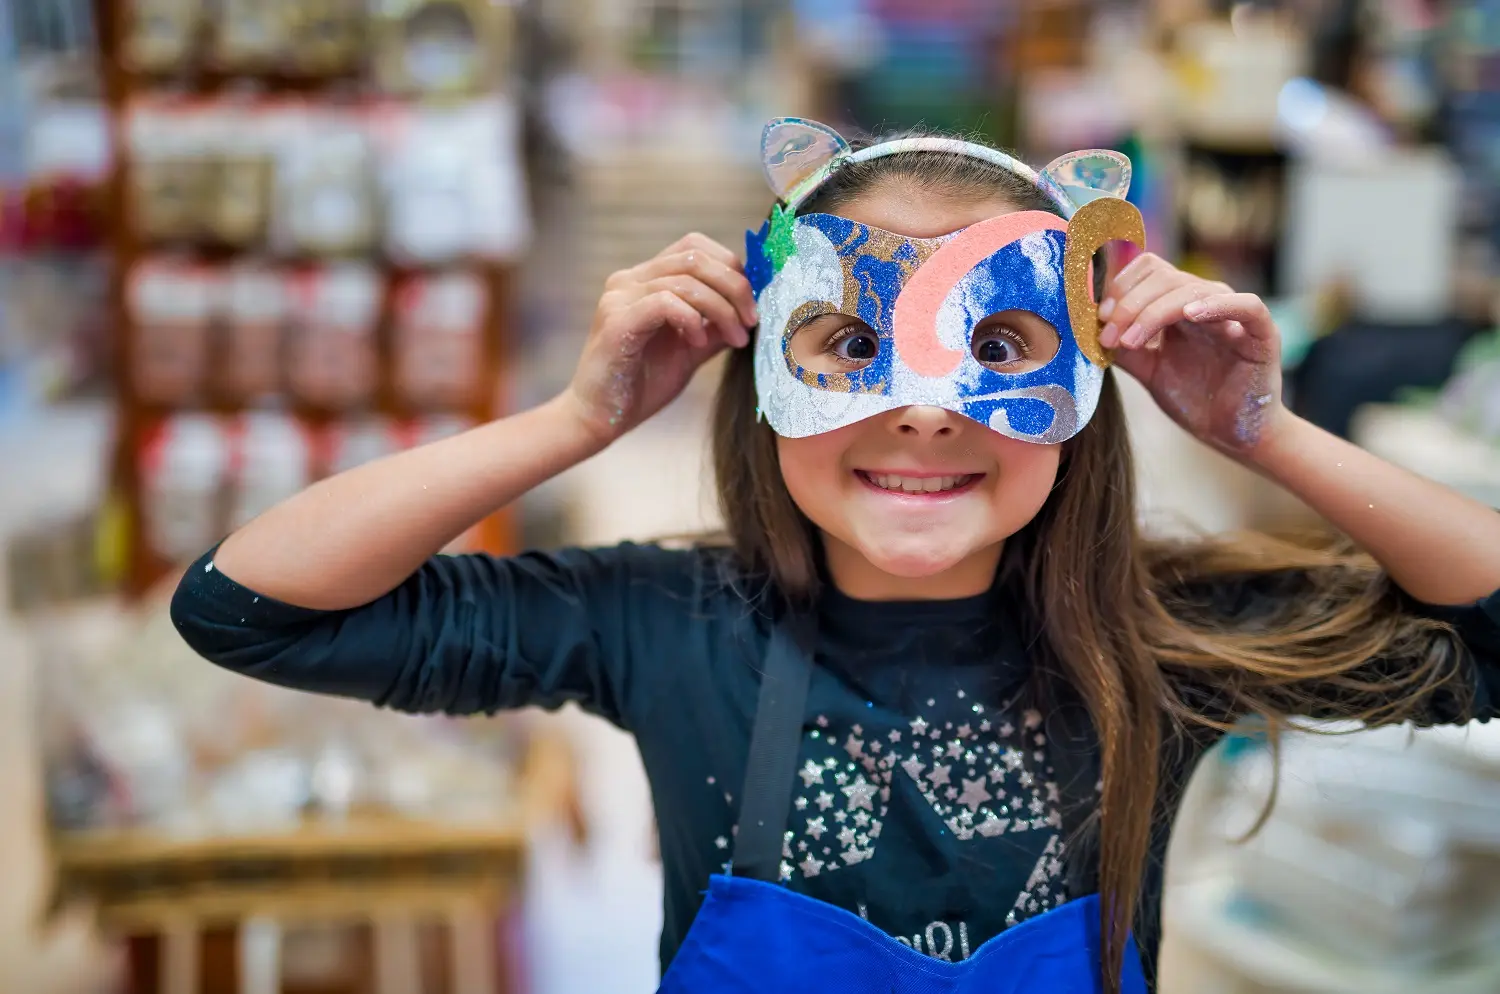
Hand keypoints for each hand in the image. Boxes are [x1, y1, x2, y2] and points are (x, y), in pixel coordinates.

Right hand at [563, 232, 757, 443]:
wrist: (601, 418)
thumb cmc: (642, 384)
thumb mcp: (692, 349)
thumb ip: (717, 326)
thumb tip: (752, 310)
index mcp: (645, 279)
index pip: (694, 246)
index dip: (730, 266)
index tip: (751, 302)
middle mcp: (629, 280)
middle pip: (694, 257)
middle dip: (734, 286)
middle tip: (751, 320)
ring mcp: (619, 297)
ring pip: (685, 279)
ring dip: (720, 308)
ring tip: (734, 338)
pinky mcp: (617, 321)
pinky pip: (664, 302)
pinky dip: (691, 319)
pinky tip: (697, 342)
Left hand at [1097, 253, 1285, 455]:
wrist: (1231, 433)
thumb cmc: (1194, 398)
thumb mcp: (1149, 369)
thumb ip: (1124, 348)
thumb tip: (1091, 328)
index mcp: (1178, 305)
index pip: (1149, 270)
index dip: (1121, 287)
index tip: (1100, 318)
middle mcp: (1206, 301)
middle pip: (1165, 277)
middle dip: (1129, 304)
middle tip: (1108, 336)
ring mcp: (1234, 315)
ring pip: (1193, 290)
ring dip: (1153, 312)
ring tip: (1130, 341)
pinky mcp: (1262, 333)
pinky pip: (1247, 305)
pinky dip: (1218, 304)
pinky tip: (1190, 315)